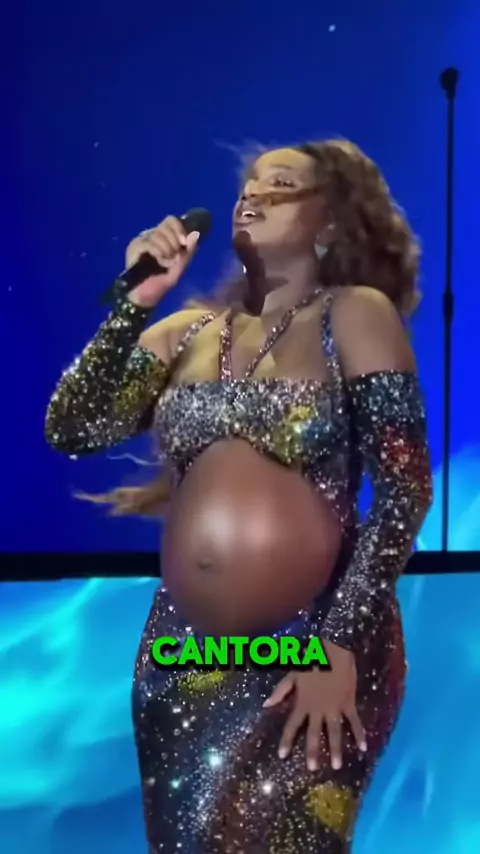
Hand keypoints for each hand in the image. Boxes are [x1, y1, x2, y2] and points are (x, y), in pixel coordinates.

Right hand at [125, 216, 199, 307]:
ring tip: (164, 263)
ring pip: (158, 234)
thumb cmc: (161, 284)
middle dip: (174, 242)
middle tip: (173, 258)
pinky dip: (158, 252)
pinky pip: (149, 242)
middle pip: (166, 225)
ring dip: (166, 250)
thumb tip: (196, 233)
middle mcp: (151, 236)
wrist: (145, 297)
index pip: (171, 220)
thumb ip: (188, 252)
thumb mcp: (179, 269)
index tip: (183, 243)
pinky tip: (158, 261)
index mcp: (163, 238)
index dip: (179, 229)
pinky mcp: (134, 247)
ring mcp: (142, 240)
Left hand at [263, 640, 366, 770]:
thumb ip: (281, 691)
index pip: (292, 725)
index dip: (287, 740)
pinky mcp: (348, 703)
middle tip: (312, 769)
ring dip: (335, 748)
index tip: (282, 756)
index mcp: (303, 702)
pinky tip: (363, 748)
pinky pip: (354, 721)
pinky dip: (359, 733)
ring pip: (334, 731)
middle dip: (312, 751)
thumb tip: (266, 705)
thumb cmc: (311, 660)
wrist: (334, 649)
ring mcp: (334, 707)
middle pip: (313, 733)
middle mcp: (318, 709)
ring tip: (336, 765)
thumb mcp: (292, 673)